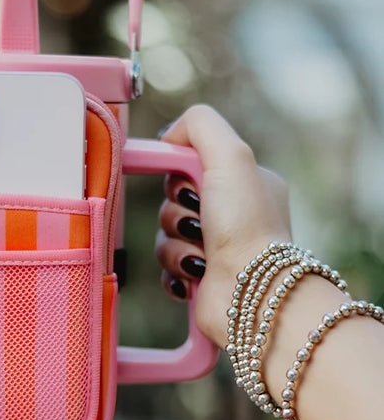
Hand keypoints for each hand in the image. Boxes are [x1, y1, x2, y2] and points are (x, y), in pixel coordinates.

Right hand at [156, 105, 291, 347]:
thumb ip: (200, 124)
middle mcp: (233, 213)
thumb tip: (169, 136)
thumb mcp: (231, 155)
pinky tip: (194, 278)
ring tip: (201, 258)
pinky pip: (166, 266)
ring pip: (166, 234)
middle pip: (172, 199)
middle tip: (200, 224)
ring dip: (176, 245)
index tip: (185, 185)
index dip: (179, 174)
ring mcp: (217, 248)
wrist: (253, 295)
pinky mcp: (200, 278)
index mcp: (245, 182)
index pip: (192, 163)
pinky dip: (175, 272)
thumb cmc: (247, 226)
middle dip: (177, 213)